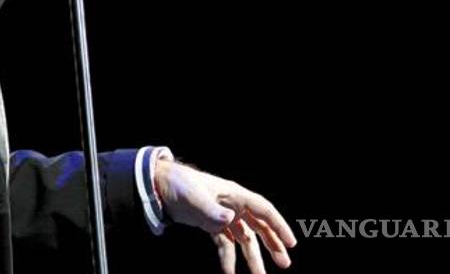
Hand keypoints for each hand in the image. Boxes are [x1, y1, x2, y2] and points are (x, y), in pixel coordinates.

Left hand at [153, 159, 296, 273]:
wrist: (158, 185)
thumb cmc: (179, 185)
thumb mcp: (195, 198)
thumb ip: (212, 211)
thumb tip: (229, 220)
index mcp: (234, 195)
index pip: (263, 210)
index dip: (279, 226)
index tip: (291, 244)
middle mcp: (233, 206)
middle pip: (259, 226)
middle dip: (272, 244)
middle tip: (284, 264)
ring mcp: (222, 216)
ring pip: (244, 238)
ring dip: (252, 257)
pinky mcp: (210, 225)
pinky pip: (225, 244)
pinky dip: (228, 258)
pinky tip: (230, 272)